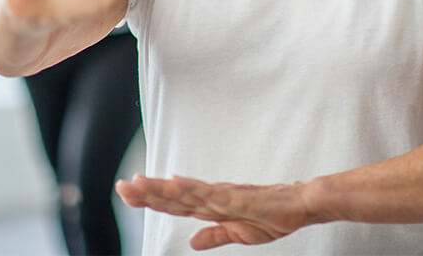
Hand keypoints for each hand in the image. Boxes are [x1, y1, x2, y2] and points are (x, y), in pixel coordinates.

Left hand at [116, 174, 312, 249]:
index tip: (129, 193)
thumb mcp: (240, 233)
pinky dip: (192, 188)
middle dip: (147, 192)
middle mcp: (213, 197)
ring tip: (139, 182)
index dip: (152, 198)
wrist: (301, 204)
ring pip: (186, 192)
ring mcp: (224, 196)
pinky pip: (210, 193)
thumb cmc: (274, 215)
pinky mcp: (237, 197)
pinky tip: (175, 183)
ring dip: (162, 188)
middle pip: (174, 195)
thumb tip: (191, 241)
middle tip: (121, 186)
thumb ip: (215, 235)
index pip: (175, 203)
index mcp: (212, 206)